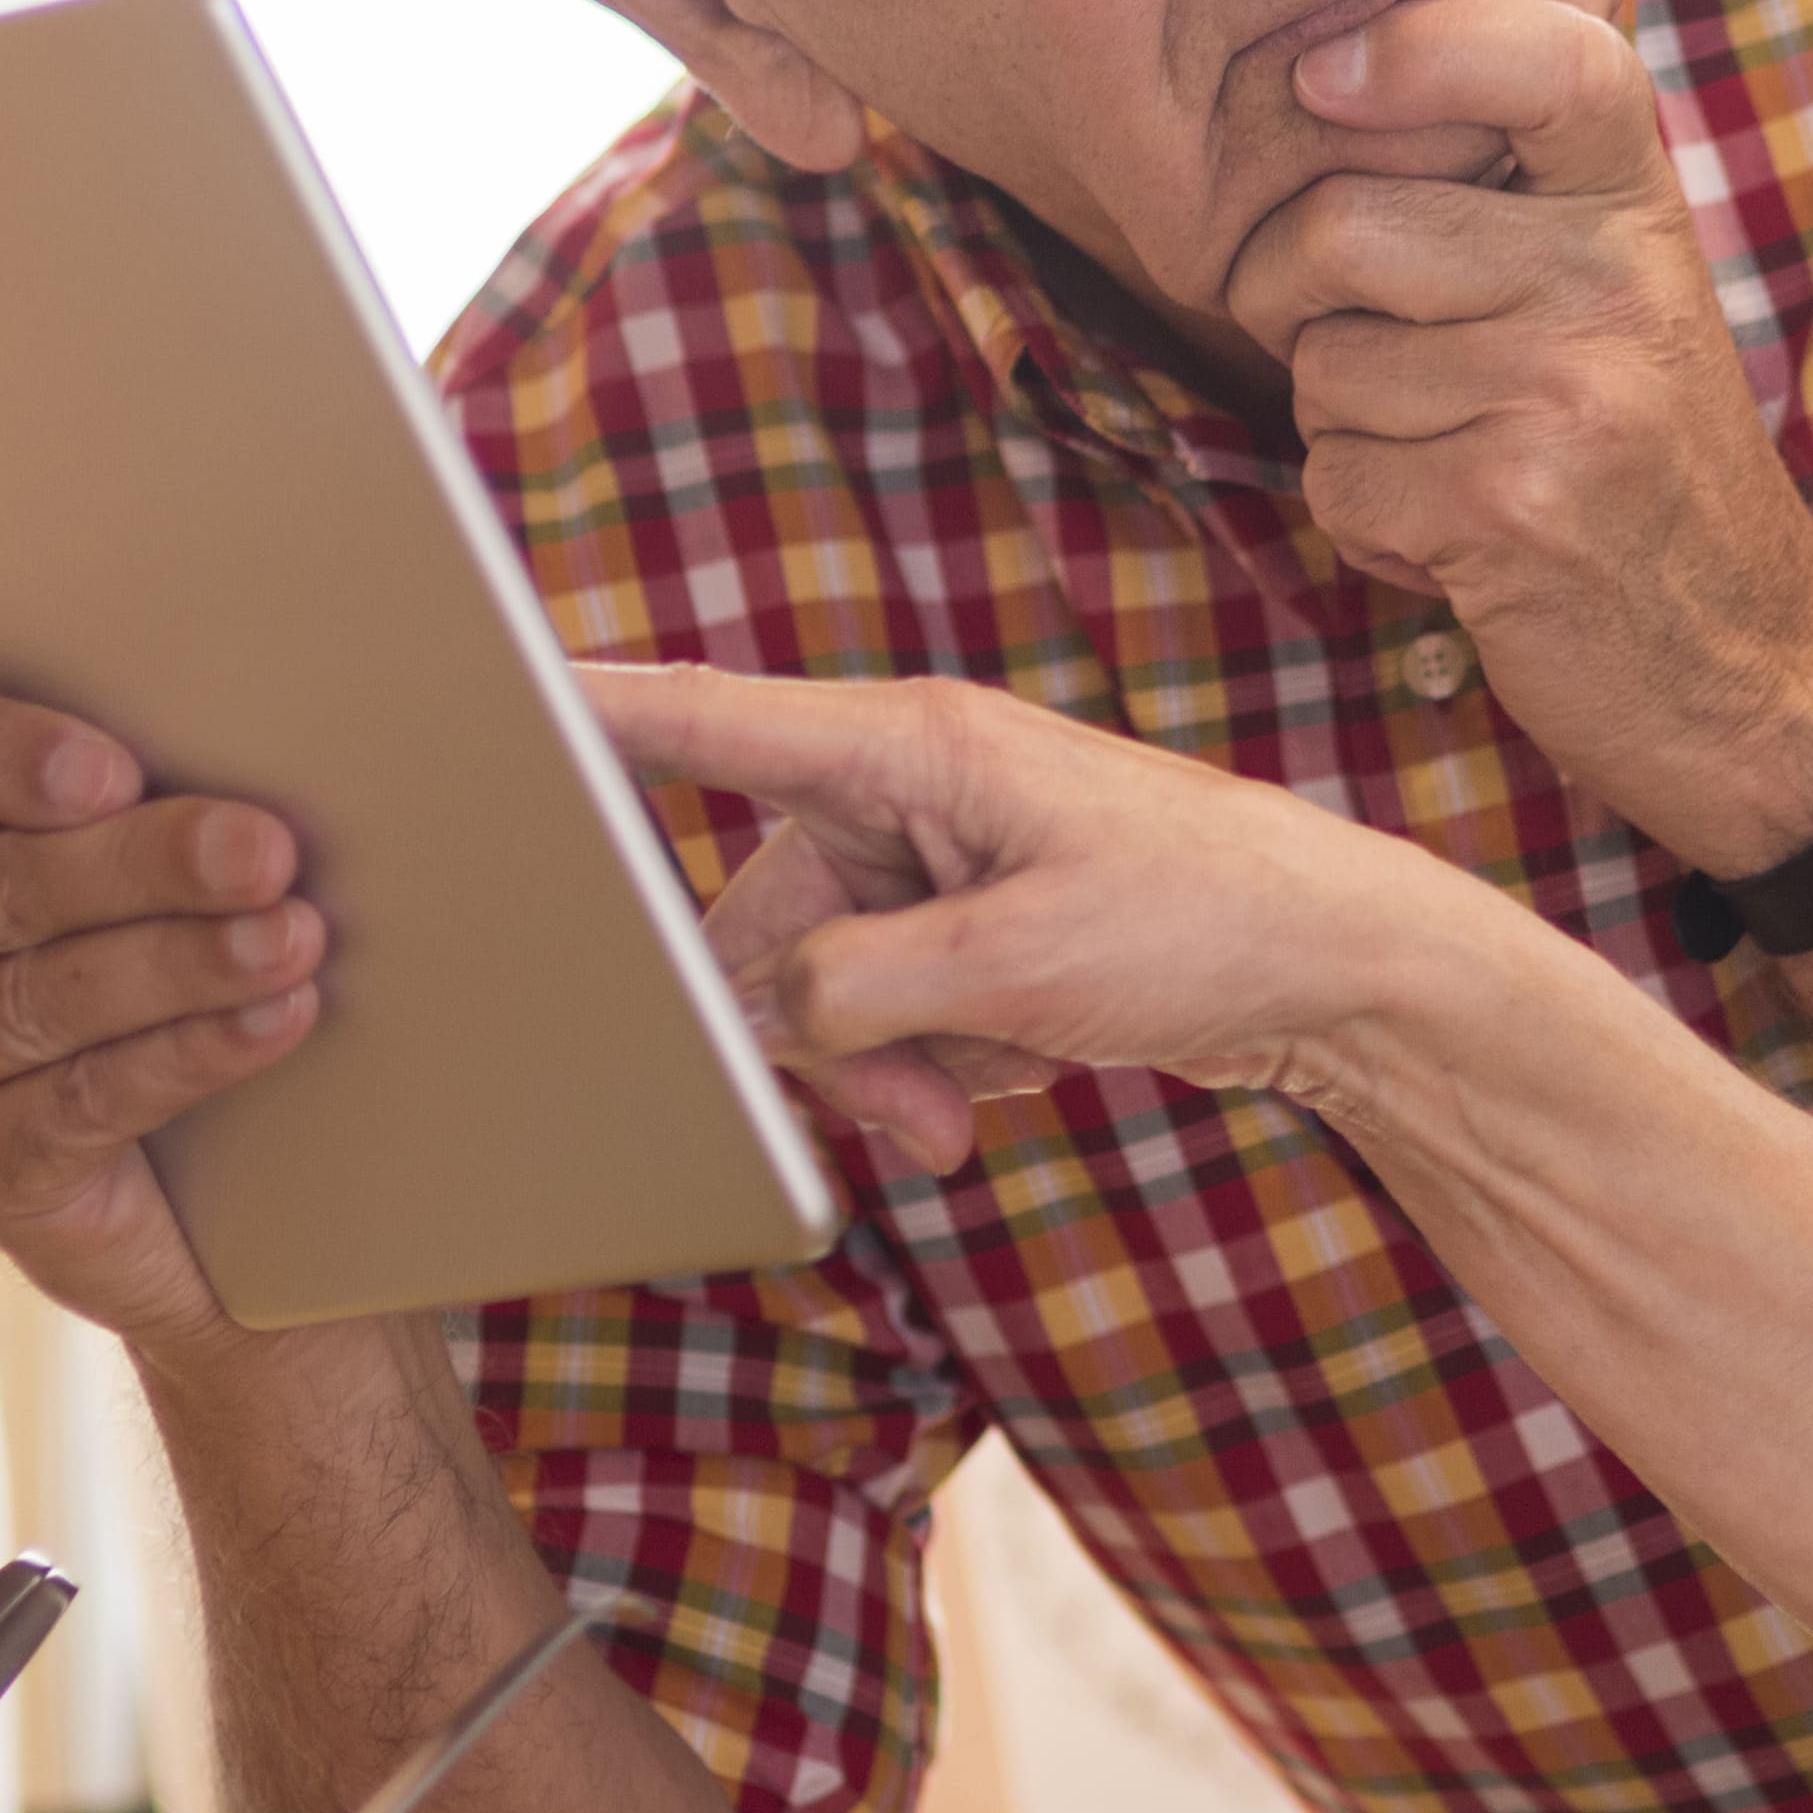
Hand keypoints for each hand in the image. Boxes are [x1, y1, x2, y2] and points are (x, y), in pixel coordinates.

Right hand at [0, 667, 333, 1341]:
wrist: (191, 1190)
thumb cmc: (172, 980)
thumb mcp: (149, 875)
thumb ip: (158, 806)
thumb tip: (262, 777)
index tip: (110, 771)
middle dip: (141, 865)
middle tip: (264, 852)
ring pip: (38, 997)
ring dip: (180, 963)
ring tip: (290, 940)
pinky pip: (73, 1102)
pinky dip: (185, 1056)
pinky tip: (269, 1023)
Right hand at [590, 663, 1509, 1173]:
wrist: (1347, 976)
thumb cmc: (1209, 924)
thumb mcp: (1010, 971)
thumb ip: (850, 987)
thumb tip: (760, 1013)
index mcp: (906, 746)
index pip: (699, 719)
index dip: (576, 714)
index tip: (464, 695)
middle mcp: (905, 786)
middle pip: (748, 910)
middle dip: (799, 1030)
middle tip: (903, 1110)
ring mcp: (935, 858)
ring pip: (813, 984)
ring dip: (869, 1069)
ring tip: (962, 1117)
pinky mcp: (967, 925)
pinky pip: (879, 1008)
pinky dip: (919, 1065)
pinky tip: (998, 1088)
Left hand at [1221, 0, 1812, 867]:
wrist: (1754, 665)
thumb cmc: (1648, 472)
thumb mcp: (1622, 295)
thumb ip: (1516, 199)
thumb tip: (1319, 98)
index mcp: (1637, 206)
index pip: (1547, 57)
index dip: (1415, 46)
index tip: (1320, 77)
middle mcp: (1611, 280)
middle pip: (1340, 226)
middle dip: (1286, 297)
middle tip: (1355, 349)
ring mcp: (1565, 391)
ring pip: (1321, 367)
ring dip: (1345, 434)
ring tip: (1450, 464)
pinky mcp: (1510, 505)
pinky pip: (1338, 480)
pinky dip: (1368, 525)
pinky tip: (1457, 539)